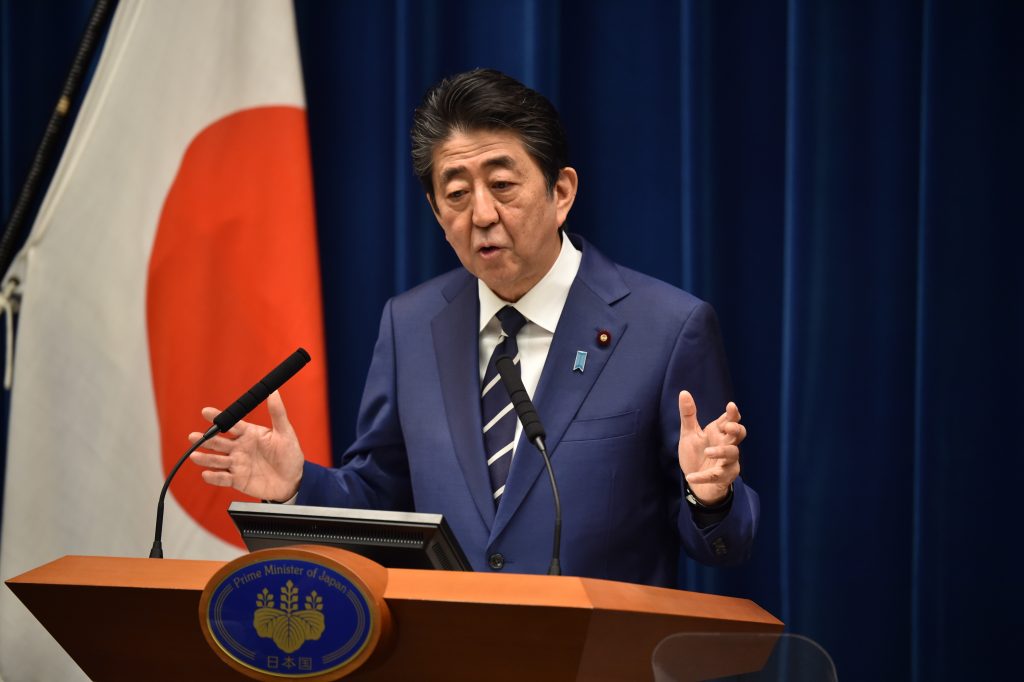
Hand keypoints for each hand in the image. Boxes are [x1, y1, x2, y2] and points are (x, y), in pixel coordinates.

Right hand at [188, 390, 305, 501]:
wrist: (293, 480)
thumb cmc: (289, 454)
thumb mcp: (285, 432)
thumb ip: (277, 413)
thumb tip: (274, 391)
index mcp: (249, 434)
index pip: (231, 424)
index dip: (218, 418)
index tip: (205, 411)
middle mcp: (239, 448)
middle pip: (219, 443)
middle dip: (205, 439)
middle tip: (193, 436)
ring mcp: (237, 464)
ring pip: (217, 460)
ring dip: (205, 458)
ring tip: (194, 455)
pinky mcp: (237, 480)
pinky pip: (223, 478)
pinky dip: (214, 477)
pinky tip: (206, 474)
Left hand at [677, 390, 745, 504]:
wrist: (695, 482)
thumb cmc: (696, 455)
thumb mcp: (689, 434)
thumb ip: (688, 415)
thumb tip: (683, 392)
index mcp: (719, 433)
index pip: (731, 420)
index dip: (733, 414)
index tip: (731, 406)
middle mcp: (726, 445)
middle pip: (739, 434)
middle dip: (736, 429)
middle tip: (728, 427)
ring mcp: (727, 462)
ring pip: (732, 454)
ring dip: (721, 451)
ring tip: (707, 451)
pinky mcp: (723, 477)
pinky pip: (716, 476)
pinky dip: (703, 477)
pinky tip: (691, 477)